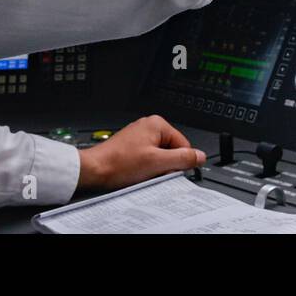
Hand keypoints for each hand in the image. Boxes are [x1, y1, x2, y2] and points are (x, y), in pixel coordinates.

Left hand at [76, 115, 206, 191]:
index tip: (170, 170)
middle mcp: (149, 126)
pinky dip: (146, 167)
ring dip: (155, 167)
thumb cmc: (119, 163)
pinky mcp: (132, 146)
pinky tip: (136, 172)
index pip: (184, 144)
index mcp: (157, 124)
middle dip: (166, 164)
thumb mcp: (157, 162)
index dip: (179, 161)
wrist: (95, 169)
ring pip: (160, 156)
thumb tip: (199, 156)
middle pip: (172, 150)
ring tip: (142, 172)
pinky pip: (149, 158)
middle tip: (153, 171)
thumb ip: (182, 158)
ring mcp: (139, 136)